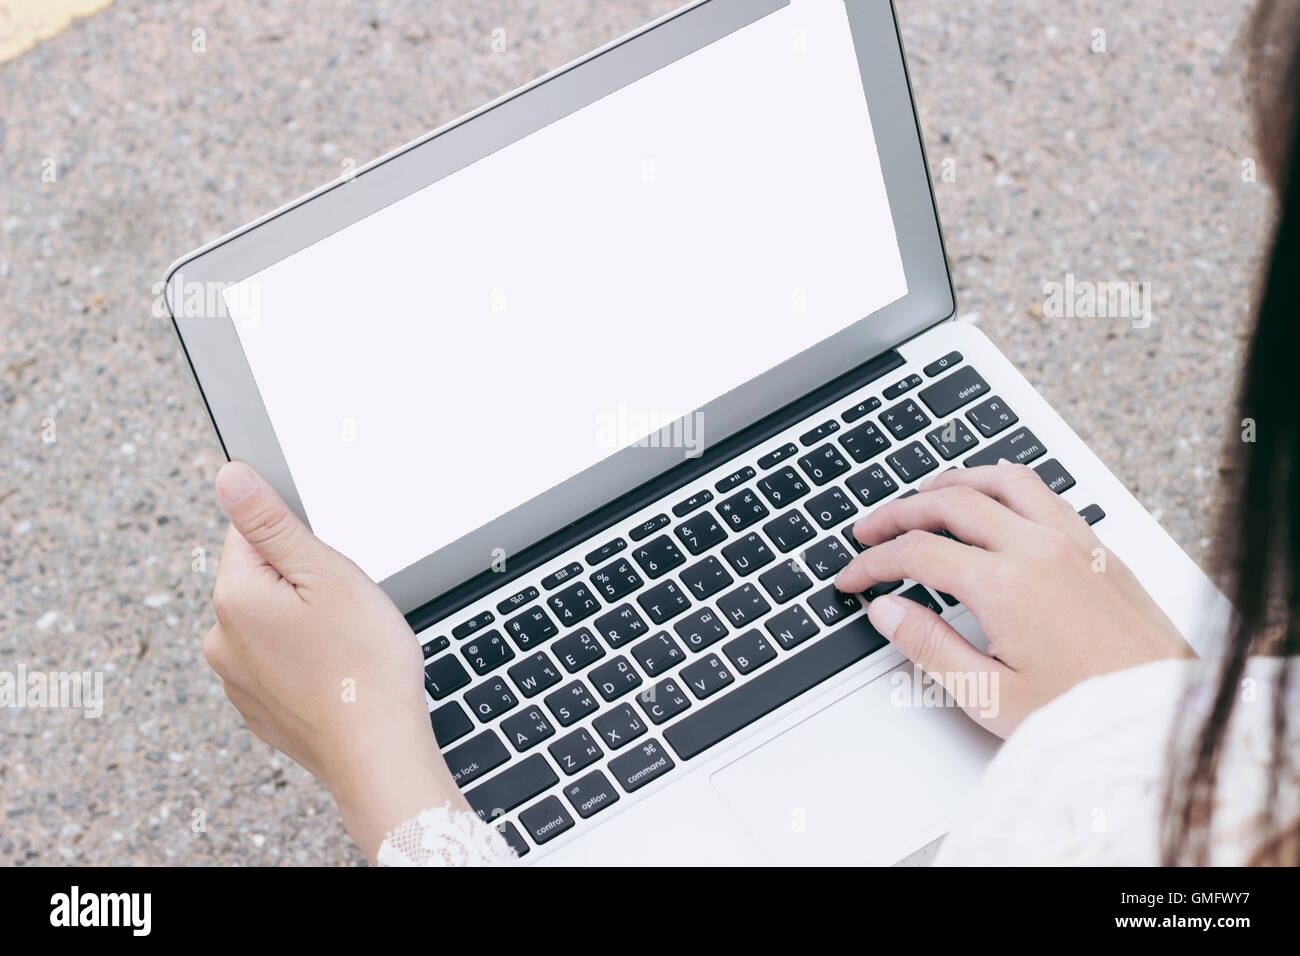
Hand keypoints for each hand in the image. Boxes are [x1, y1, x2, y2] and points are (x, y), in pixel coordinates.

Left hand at [202, 460, 465, 860]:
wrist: (378, 753)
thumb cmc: (364, 665)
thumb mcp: (327, 574)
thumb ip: (271, 522)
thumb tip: (228, 476)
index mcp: (234, 596)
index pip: (252, 532)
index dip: (300, 542)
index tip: (329, 570)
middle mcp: (220, 639)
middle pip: (262, 578)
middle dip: (305, 584)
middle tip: (347, 611)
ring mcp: (237, 680)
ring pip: (273, 622)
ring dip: (306, 624)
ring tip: (347, 647)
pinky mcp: (258, 708)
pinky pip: (280, 663)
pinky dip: (308, 662)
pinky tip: (339, 675)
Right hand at [833, 462, 1191, 736]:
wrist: (1164, 719)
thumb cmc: (1087, 715)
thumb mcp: (990, 695)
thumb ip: (929, 646)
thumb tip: (887, 610)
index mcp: (1006, 585)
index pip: (917, 552)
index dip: (873, 561)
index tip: (853, 577)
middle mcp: (1040, 549)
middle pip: (951, 501)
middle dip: (898, 511)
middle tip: (868, 528)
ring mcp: (1073, 542)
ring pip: (1001, 480)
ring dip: (952, 482)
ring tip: (922, 496)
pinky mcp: (1098, 548)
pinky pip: (1042, 492)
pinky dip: (1002, 485)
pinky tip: (991, 502)